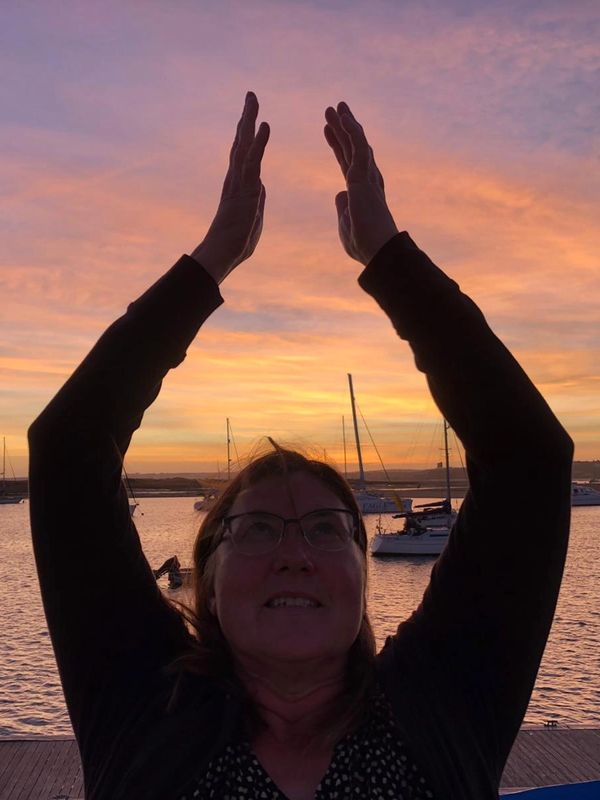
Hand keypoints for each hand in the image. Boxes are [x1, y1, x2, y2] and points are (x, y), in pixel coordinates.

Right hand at [191, 92, 269, 283]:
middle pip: (241, 141)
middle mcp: (235, 178)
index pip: (244, 153)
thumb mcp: (254, 216)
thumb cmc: (236, 243)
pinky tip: (264, 125)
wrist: (223, 254)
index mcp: (238, 185)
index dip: (248, 134)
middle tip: (251, 95)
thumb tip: (260, 185)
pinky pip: (253, 161)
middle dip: (246, 117)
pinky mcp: (244, 189)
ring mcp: (238, 182)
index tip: (252, 116)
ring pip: (244, 145)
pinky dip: (259, 142)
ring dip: (249, 120)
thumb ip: (257, 199)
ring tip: (253, 99)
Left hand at [324, 102, 397, 265]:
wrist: (376, 251)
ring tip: (336, 106)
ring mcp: (367, 179)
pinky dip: (353, 132)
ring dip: (346, 124)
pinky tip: (345, 118)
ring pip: (356, 144)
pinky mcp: (365, 178)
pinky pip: (359, 149)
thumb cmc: (364, 245)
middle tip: (333, 108)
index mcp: (361, 192)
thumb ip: (342, 208)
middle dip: (342, 128)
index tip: (328, 130)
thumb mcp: (345, 225)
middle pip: (352, 148)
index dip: (338, 145)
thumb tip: (339, 193)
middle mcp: (367, 181)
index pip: (347, 162)